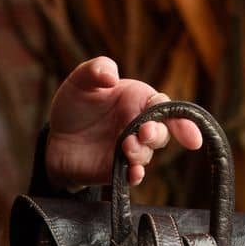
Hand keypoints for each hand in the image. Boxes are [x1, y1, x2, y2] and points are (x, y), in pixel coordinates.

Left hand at [44, 56, 203, 190]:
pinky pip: (132, 175)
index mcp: (139, 101)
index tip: (190, 134)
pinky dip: (135, 175)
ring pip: (147, 154)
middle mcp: (139, 126)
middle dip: (157, 134)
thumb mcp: (81, 80)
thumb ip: (97, 69)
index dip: (181, 120)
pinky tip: (133, 173)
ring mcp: (130, 150)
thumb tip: (111, 75)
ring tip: (126, 146)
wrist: (55, 137)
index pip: (167, 108)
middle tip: (143, 133)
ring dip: (141, 152)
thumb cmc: (75, 104)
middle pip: (161, 133)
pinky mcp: (117, 170)